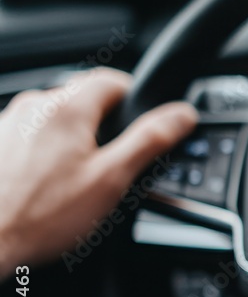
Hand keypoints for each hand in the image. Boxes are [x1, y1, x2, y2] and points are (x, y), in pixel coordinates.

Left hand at [0, 68, 197, 276]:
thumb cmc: (40, 217)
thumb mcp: (111, 180)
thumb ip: (151, 140)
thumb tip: (182, 114)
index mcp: (67, 108)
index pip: (112, 79)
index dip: (135, 98)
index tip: (142, 121)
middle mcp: (32, 106)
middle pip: (82, 98)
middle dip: (103, 124)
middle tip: (110, 164)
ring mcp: (6, 123)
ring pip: (54, 118)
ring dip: (71, 139)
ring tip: (73, 182)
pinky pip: (28, 136)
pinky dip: (43, 153)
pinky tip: (43, 186)